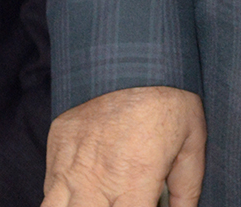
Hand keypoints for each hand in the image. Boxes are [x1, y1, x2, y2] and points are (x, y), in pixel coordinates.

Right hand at [42, 86, 205, 206]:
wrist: (134, 50)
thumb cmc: (169, 94)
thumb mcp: (192, 139)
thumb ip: (187, 187)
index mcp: (133, 182)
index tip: (145, 206)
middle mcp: (96, 182)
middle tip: (122, 199)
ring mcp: (70, 167)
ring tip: (100, 200)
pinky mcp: (57, 148)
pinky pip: (48, 192)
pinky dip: (62, 201)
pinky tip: (82, 195)